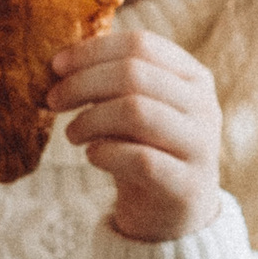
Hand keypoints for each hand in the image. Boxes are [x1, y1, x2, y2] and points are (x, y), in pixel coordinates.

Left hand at [52, 25, 223, 242]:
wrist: (172, 214)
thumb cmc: (146, 150)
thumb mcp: (135, 107)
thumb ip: (112, 81)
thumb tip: (61, 62)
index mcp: (194, 77)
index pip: (141, 44)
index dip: (92, 51)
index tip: (56, 65)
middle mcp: (204, 106)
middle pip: (134, 73)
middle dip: (83, 83)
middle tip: (53, 100)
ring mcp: (200, 146)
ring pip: (136, 111)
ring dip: (91, 120)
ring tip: (72, 134)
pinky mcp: (187, 185)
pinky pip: (139, 159)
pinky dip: (105, 153)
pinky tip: (93, 156)